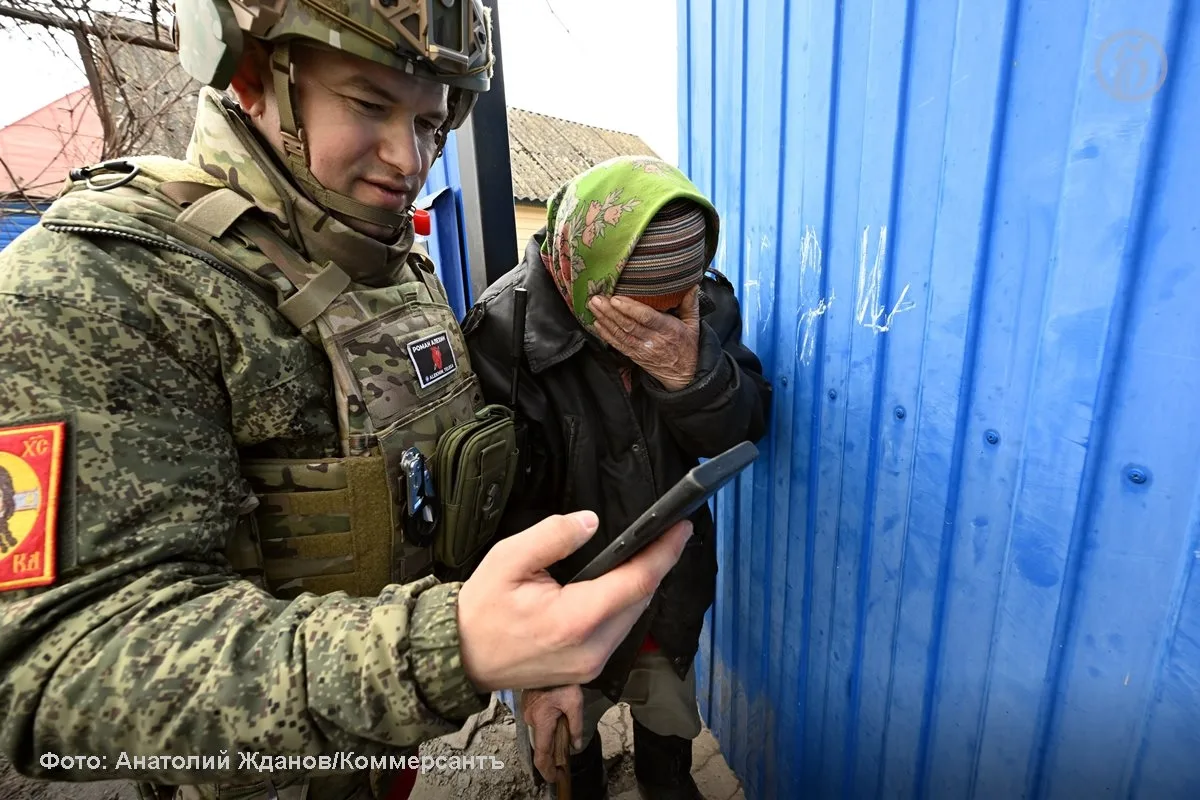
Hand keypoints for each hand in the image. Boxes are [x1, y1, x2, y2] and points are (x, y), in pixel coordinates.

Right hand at [457, 510, 691, 691]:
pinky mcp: (587, 670)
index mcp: (575, 620)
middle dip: (656, 565)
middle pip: (642, 600)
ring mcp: (592, 665)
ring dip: (641, 585)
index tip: (681, 527)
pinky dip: (625, 604)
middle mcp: (592, 648)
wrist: (460, 657)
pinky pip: (619, 631)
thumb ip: (553, 536)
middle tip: (664, 532)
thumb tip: (591, 522)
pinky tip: (619, 583)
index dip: (664, 553)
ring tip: (645, 553)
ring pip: (634, 617)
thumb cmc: (481, 607)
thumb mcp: (508, 559)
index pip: (637, 582)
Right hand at [519, 685, 583, 782]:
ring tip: (564, 728)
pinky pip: (537, 721)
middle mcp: (531, 718)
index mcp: (541, 720)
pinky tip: (557, 718)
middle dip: (553, 751)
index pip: (541, 752)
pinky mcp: (528, 705)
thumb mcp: (575, 703)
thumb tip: (576, 745)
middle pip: (541, 742)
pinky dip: (547, 725)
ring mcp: (527, 711)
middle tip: (566, 754)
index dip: (546, 769)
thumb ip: (576, 726)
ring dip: (551, 735)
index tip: (553, 778)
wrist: (547, 659)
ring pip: (540, 731)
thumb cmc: (561, 680)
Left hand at [588, 286, 700, 390]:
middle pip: (628, 325)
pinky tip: (597, 323)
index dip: (630, 308)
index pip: (647, 318)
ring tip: (593, 306)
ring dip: (604, 319)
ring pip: (620, 334)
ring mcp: (642, 349)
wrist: (684, 375)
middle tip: (596, 298)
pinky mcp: (634, 356)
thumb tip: (693, 285)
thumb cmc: (688, 346)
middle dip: (610, 311)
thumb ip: (690, 304)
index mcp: (668, 330)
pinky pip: (618, 345)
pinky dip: (606, 334)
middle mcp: (653, 340)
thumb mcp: (693, 325)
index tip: (616, 299)